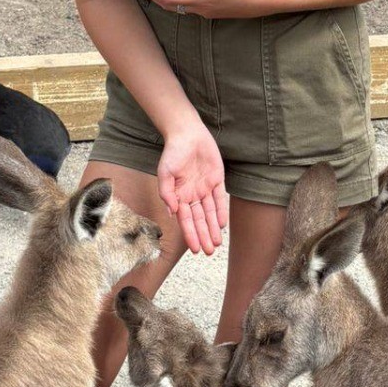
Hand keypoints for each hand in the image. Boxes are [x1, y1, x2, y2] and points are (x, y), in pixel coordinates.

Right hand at [158, 119, 228, 254]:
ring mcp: (205, 189)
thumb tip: (172, 212)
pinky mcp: (217, 180)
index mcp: (179, 196)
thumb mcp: (165, 173)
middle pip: (200, 221)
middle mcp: (192, 195)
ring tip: (216, 244)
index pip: (186, 220)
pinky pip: (220, 199)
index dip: (191, 235)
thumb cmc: (173, 153)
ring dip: (213, 229)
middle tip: (209, 252)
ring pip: (210, 214)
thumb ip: (167, 192)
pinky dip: (221, 212)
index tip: (196, 249)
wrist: (187, 134)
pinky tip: (222, 225)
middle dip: (204, 237)